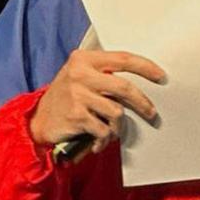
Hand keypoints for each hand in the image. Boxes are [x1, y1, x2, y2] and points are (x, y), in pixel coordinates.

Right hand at [29, 49, 166, 153]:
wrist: (39, 120)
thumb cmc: (66, 97)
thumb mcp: (79, 75)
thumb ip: (103, 73)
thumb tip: (141, 79)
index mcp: (84, 59)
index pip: (122, 58)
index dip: (145, 67)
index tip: (160, 76)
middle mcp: (80, 74)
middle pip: (124, 87)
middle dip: (142, 102)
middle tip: (151, 113)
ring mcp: (77, 94)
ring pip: (116, 111)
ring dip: (118, 127)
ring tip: (112, 132)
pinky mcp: (76, 115)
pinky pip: (104, 129)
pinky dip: (105, 139)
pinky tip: (99, 141)